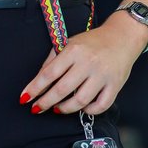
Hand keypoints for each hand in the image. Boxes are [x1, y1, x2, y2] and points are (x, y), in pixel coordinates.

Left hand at [21, 13, 146, 115]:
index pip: (49, 73)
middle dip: (45, 102)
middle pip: (62, 89)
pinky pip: (100, 106)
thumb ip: (54, 58)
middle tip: (37, 108)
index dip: (35, 88)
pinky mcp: (115, 86)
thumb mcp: (71, 42)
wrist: (122, 37)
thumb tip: (39, 79)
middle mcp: (88, 63)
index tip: (25, 98)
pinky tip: (82, 107)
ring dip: (65, 109)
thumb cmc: (93, 42)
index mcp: (74, 50)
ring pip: (79, 101)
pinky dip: (88, 110)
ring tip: (58, 108)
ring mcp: (102, 75)